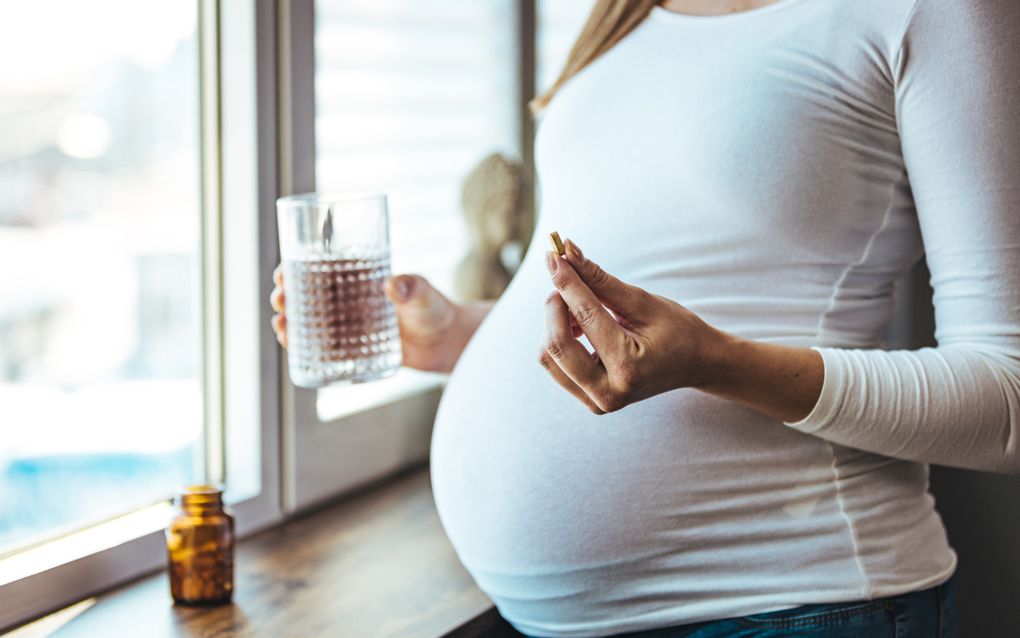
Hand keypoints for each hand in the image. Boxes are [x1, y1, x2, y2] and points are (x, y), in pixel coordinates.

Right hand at [270, 266, 483, 372]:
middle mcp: (349, 301)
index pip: (319, 269)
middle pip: (307, 296)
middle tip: (280, 300)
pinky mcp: (355, 350)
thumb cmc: (436, 309)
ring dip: (290, 323)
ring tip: (281, 327)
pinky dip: (305, 348)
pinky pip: (323, 348)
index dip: (296, 269)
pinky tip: (292, 349)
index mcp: (358, 280)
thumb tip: (394, 285)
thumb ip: (413, 287)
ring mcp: (350, 326)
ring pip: (310, 323)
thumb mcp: (424, 294)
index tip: (283, 272)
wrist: (447, 342)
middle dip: (286, 296)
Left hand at [539, 240, 729, 413]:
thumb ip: (600, 280)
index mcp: (628, 368)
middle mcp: (609, 394)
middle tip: (569, 281)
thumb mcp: (642, 301)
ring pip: (548, 357)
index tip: (553, 255)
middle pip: (555, 345)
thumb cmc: (676, 329)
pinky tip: (581, 327)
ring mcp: (597, 403)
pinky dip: (560, 339)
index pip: (585, 317)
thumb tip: (567, 252)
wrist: (696, 364)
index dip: (566, 282)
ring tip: (581, 308)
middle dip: (555, 305)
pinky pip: (556, 366)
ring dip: (555, 324)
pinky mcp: (589, 402)